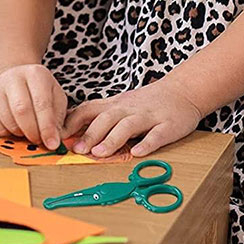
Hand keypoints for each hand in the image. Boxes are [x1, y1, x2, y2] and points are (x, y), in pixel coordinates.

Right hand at [0, 65, 66, 150]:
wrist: (15, 83)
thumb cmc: (39, 94)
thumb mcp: (55, 100)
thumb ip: (58, 120)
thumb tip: (54, 141)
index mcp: (35, 74)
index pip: (42, 103)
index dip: (47, 127)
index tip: (52, 144)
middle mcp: (13, 76)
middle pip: (22, 110)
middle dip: (33, 132)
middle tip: (39, 141)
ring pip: (8, 120)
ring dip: (20, 133)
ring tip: (27, 130)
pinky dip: (7, 133)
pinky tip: (13, 126)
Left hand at [63, 77, 203, 158]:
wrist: (183, 90)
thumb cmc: (148, 102)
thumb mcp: (121, 104)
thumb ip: (101, 116)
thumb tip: (72, 131)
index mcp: (116, 105)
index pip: (90, 109)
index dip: (74, 121)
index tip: (59, 134)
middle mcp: (130, 109)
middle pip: (107, 118)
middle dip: (91, 134)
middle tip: (78, 149)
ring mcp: (149, 117)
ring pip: (128, 126)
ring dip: (112, 139)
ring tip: (100, 153)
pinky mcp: (168, 125)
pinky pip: (156, 135)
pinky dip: (147, 144)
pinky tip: (138, 153)